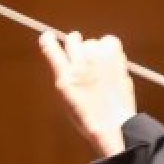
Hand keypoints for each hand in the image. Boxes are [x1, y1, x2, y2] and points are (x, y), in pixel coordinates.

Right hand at [36, 30, 138, 155]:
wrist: (114, 126)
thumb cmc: (90, 118)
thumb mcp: (68, 98)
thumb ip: (67, 77)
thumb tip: (69, 59)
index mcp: (65, 77)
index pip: (51, 48)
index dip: (48, 40)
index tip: (48, 37)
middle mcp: (80, 65)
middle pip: (73, 39)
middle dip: (75, 45)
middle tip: (81, 56)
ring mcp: (99, 61)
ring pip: (92, 41)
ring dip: (93, 50)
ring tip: (98, 65)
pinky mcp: (115, 60)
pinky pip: (109, 40)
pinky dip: (108, 47)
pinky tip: (109, 59)